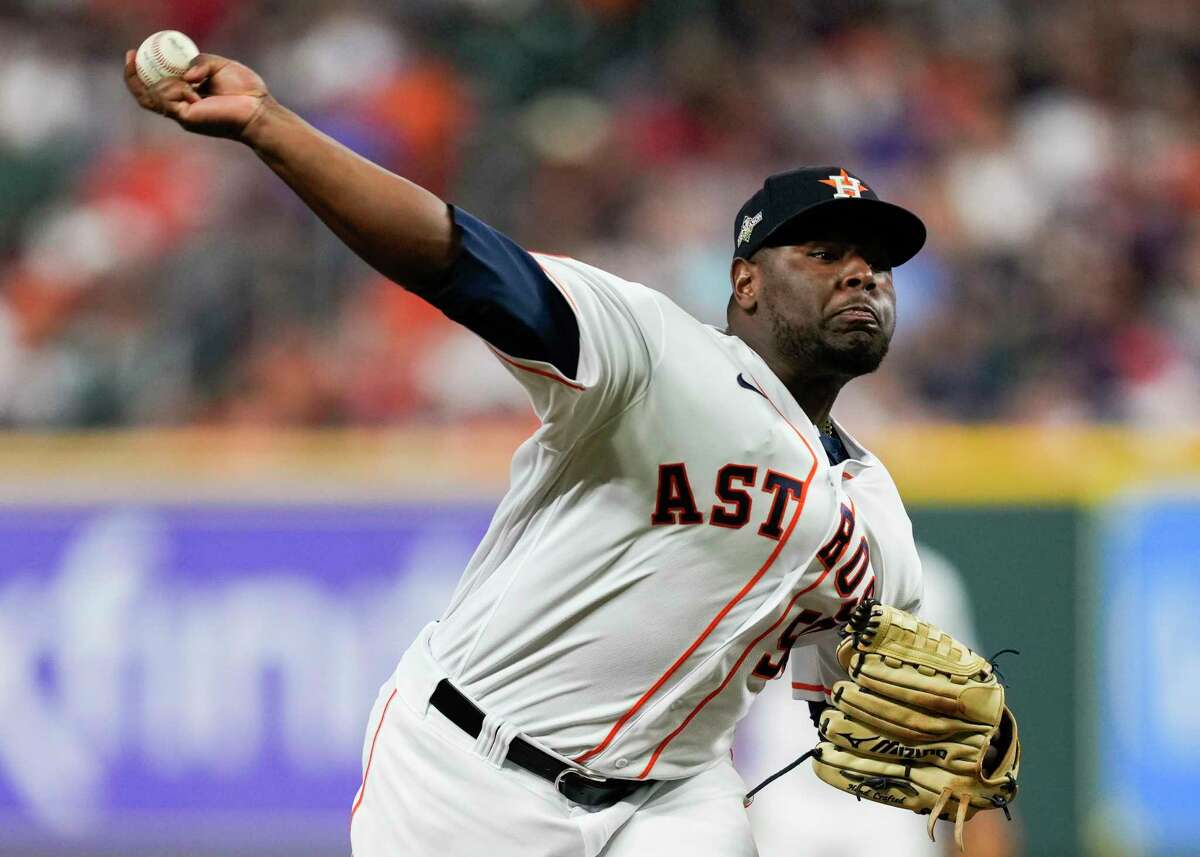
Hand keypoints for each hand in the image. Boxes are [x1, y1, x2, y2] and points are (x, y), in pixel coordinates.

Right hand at [123, 51, 272, 141]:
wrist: (258, 109)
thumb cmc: (245, 90)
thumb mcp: (219, 65)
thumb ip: (199, 62)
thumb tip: (186, 75)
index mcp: (187, 96)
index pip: (154, 87)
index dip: (139, 73)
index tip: (134, 52)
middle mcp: (181, 108)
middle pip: (144, 97)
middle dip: (132, 77)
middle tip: (131, 55)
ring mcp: (183, 115)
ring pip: (154, 96)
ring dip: (167, 82)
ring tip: (193, 81)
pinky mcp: (187, 119)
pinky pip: (168, 100)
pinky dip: (175, 89)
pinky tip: (193, 88)